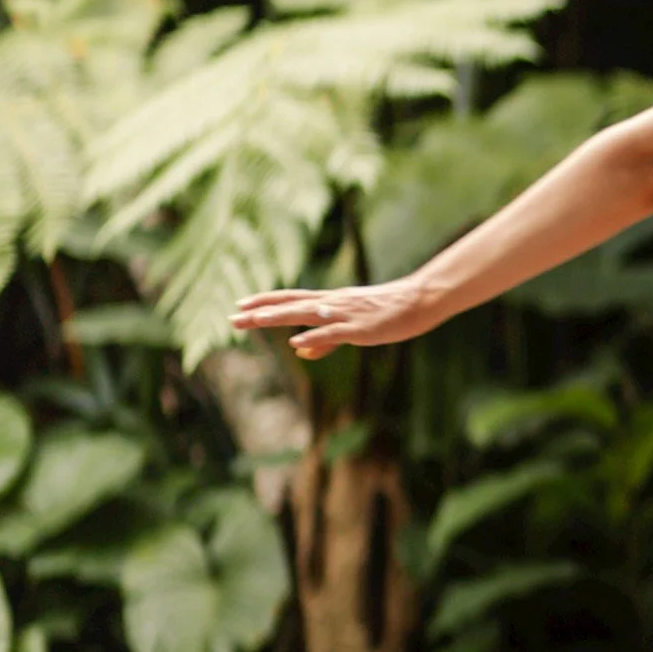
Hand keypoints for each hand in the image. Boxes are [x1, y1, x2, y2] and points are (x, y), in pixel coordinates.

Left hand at [229, 279, 443, 360]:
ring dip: (279, 317)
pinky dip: (314, 336)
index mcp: (330, 302)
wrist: (419, 301)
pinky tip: (297, 341)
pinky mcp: (360, 328)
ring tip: (254, 320)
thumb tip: (299, 351)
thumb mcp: (352, 327)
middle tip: (233, 316)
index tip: (239, 305)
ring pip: (306, 314)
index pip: (290, 300)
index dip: (264, 302)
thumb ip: (325, 340)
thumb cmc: (387, 313)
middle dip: (261, 312)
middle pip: (290, 305)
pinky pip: (333, 332)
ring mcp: (345, 314)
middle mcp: (332, 304)